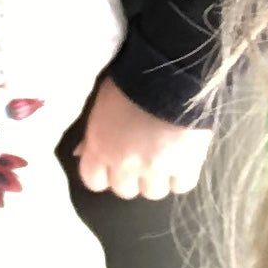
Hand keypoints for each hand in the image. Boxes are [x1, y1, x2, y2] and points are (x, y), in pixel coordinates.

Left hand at [72, 75, 214, 200]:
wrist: (169, 75)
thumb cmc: (130, 81)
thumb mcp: (101, 102)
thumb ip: (93, 133)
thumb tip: (82, 152)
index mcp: (99, 147)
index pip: (93, 180)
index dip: (103, 174)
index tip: (112, 165)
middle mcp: (124, 164)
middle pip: (124, 190)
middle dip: (131, 177)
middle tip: (141, 157)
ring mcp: (156, 169)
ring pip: (153, 192)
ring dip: (157, 178)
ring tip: (164, 157)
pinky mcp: (185, 166)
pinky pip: (181, 186)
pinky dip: (181, 176)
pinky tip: (182, 159)